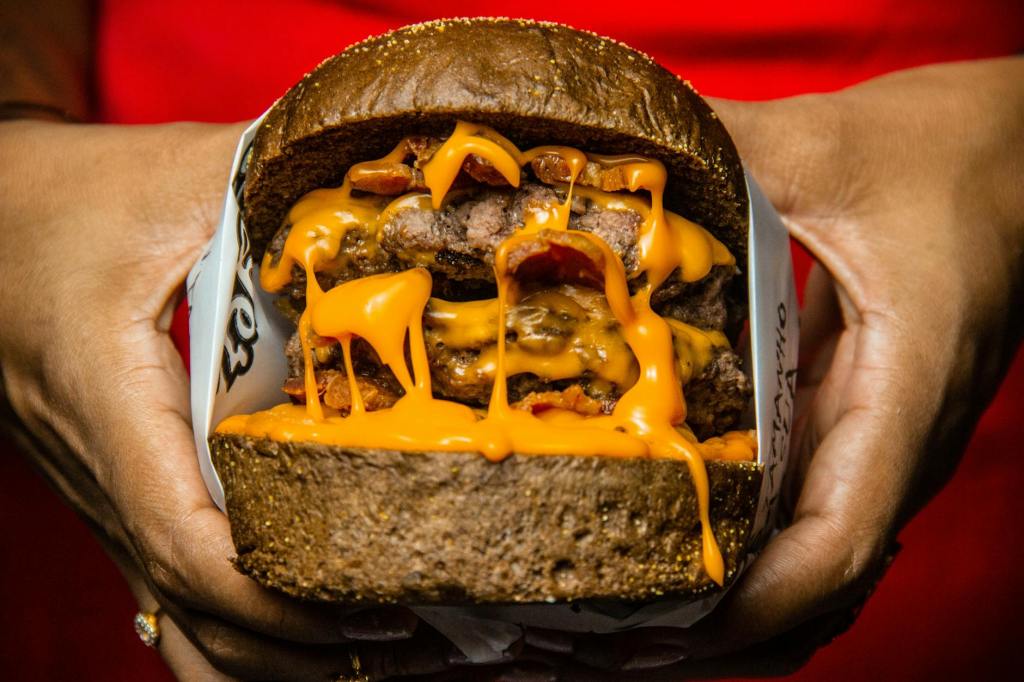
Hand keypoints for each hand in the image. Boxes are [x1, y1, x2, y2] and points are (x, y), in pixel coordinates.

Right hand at [0, 120, 453, 679]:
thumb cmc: (66, 199)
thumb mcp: (174, 176)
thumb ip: (275, 182)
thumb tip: (387, 185)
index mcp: (112, 402)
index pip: (186, 542)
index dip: (277, 597)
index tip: (372, 605)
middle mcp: (104, 470)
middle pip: (192, 606)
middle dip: (300, 644)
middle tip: (410, 634)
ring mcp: (107, 491)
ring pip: (175, 618)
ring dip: (270, 653)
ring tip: (375, 649)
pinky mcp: (121, 487)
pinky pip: (168, 588)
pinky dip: (233, 629)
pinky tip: (301, 633)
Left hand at [496, 57, 1023, 678]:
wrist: (1018, 153)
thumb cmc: (956, 155)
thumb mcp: (829, 146)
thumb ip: (720, 150)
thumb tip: (601, 154)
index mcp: (906, 390)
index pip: (838, 544)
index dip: (753, 606)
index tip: (663, 630)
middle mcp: (894, 436)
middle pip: (814, 583)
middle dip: (717, 629)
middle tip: (607, 642)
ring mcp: (875, 434)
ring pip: (810, 560)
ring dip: (730, 603)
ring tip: (624, 618)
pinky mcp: (854, 415)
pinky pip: (802, 510)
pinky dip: (746, 548)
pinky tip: (675, 545)